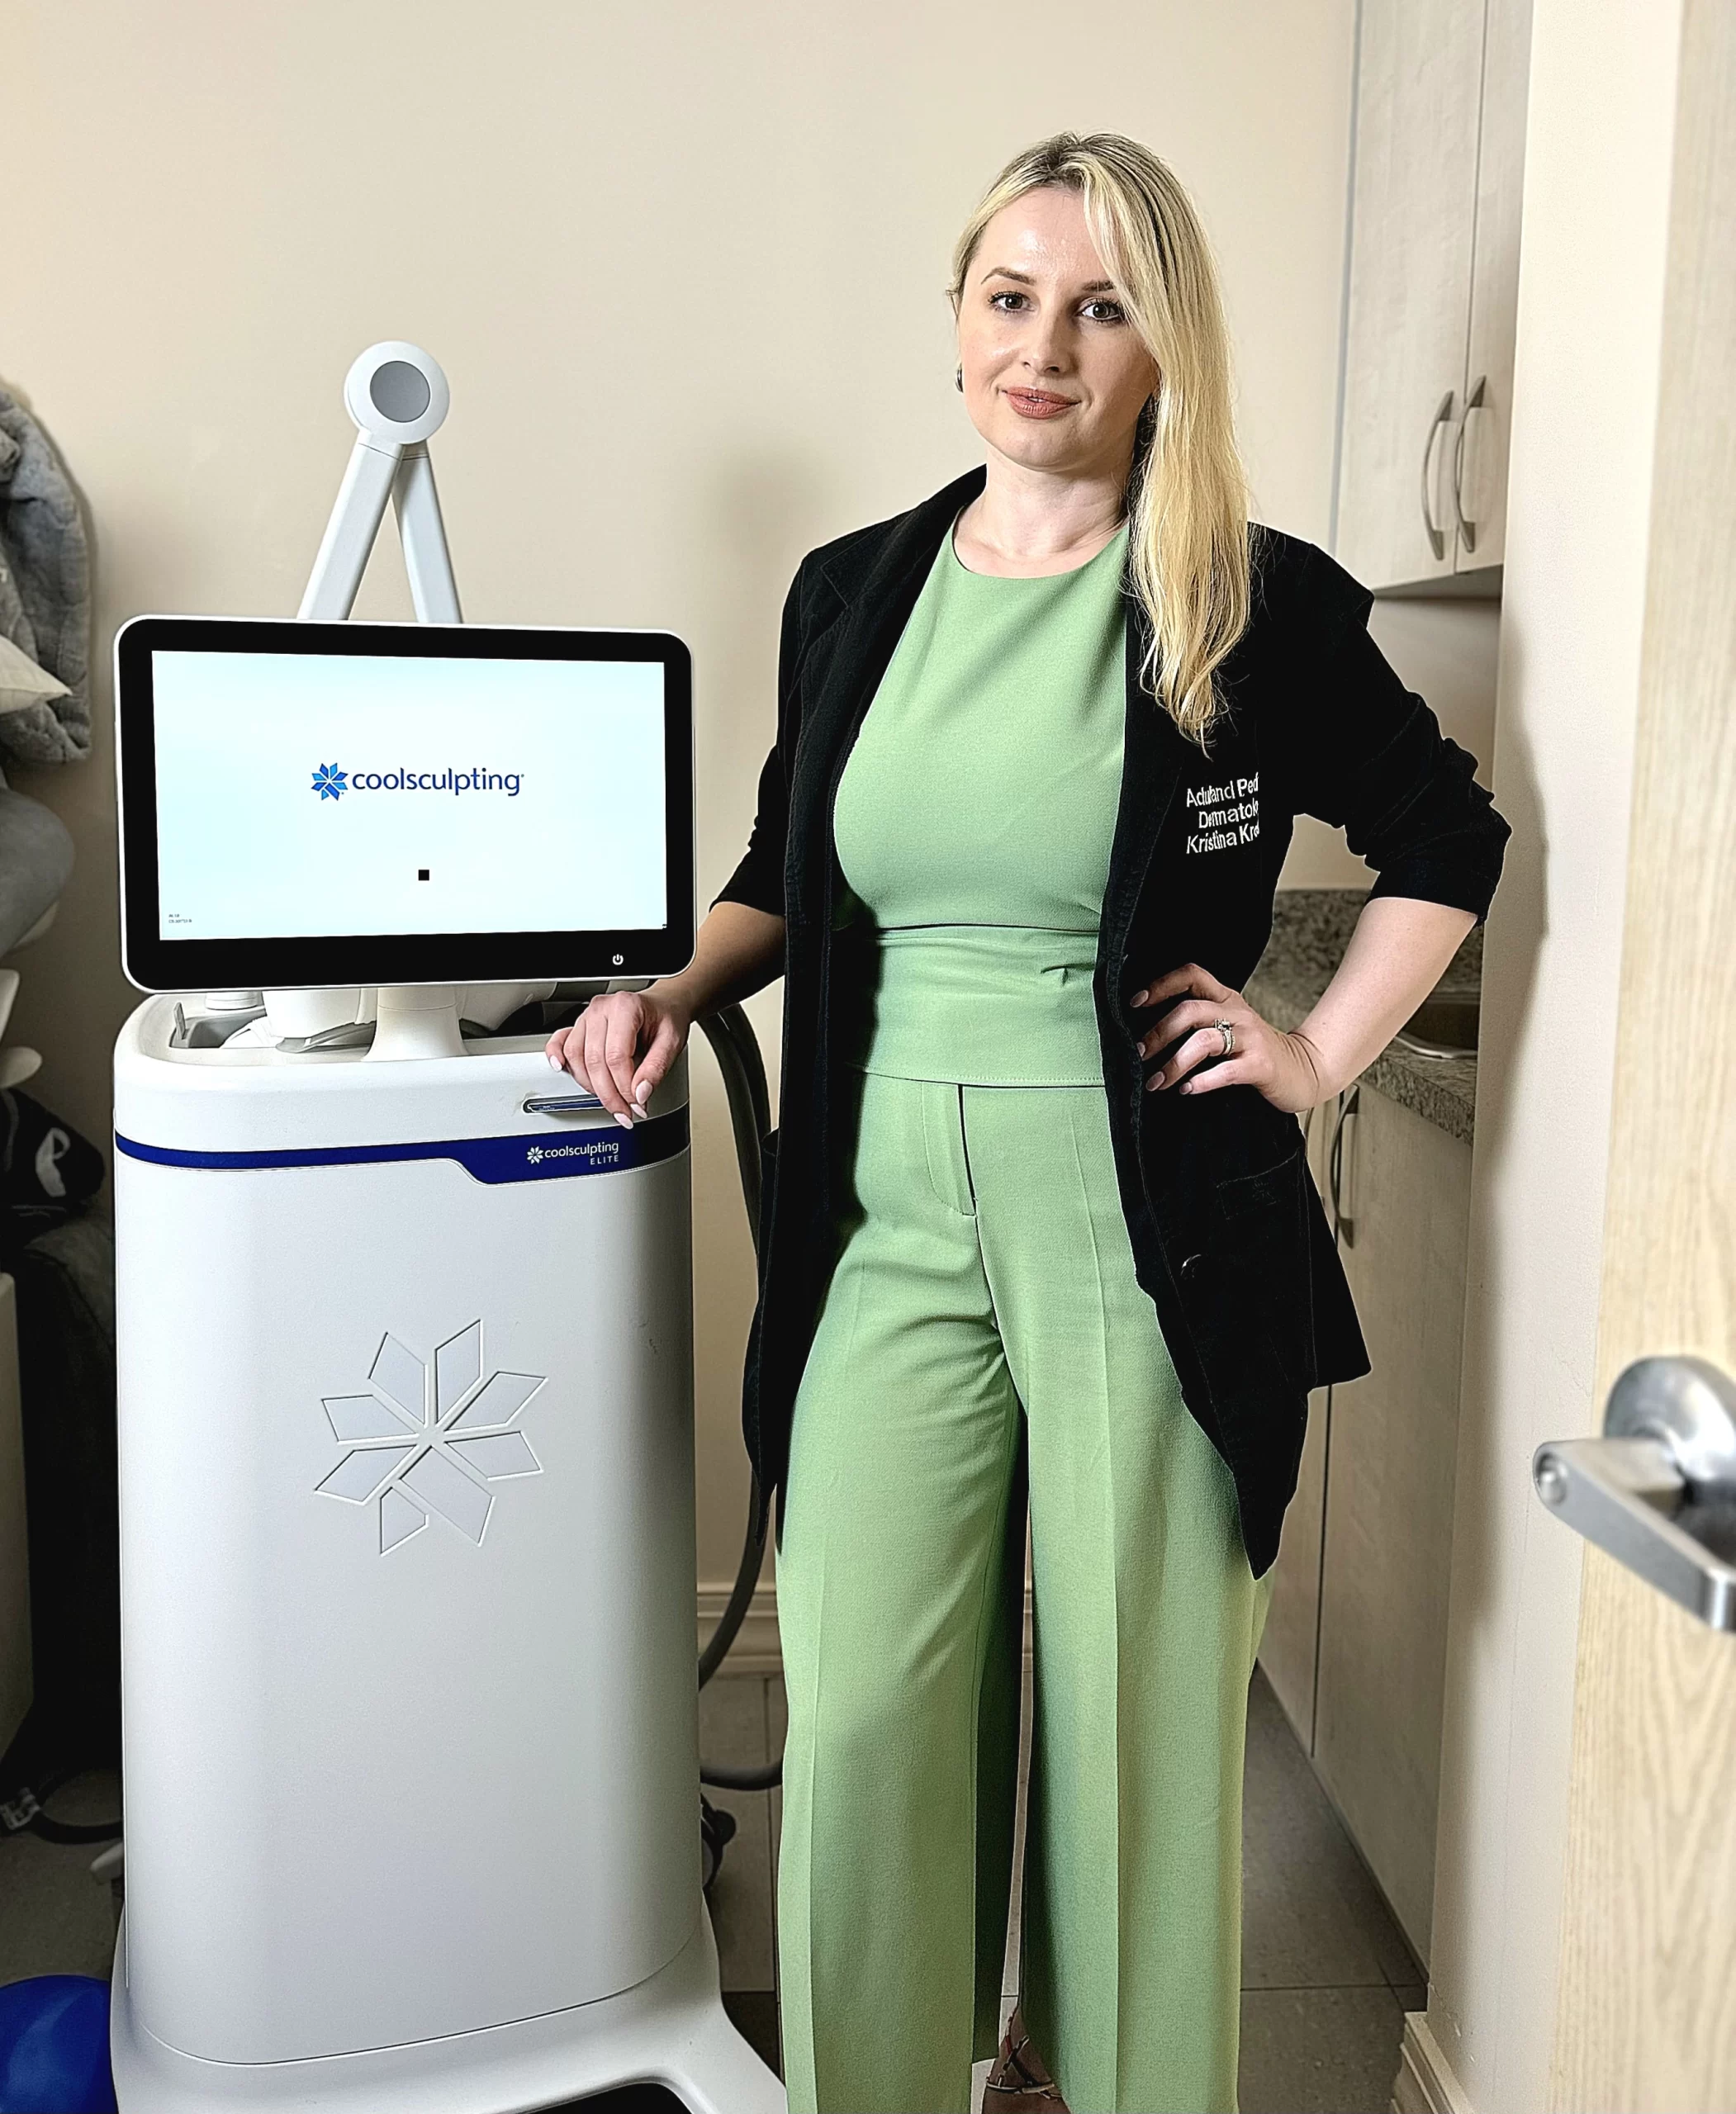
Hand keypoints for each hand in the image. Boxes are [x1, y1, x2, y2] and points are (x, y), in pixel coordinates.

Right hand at [545, 986, 693, 1128]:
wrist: (663, 1006)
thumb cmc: (666, 1018)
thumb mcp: (672, 1042)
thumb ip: (656, 1068)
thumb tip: (640, 1094)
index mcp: (625, 1007)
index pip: (616, 1056)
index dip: (624, 1087)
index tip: (636, 1104)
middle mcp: (602, 1009)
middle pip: (594, 1060)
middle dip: (609, 1094)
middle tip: (625, 1112)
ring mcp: (587, 1016)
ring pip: (575, 1056)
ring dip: (589, 1085)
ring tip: (610, 1100)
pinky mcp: (579, 1026)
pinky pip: (560, 1041)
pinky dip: (556, 1056)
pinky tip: (560, 1069)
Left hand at [1133, 963, 1326, 1113]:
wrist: (1303, 1070)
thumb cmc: (1255, 1051)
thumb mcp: (1229, 1025)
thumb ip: (1199, 1021)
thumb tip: (1147, 1033)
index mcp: (1226, 998)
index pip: (1192, 975)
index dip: (1161, 985)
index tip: (1135, 1002)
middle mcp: (1237, 1013)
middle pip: (1189, 1011)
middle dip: (1158, 1033)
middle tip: (1139, 1055)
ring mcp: (1250, 1038)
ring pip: (1204, 1041)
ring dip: (1173, 1063)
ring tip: (1156, 1082)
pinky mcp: (1260, 1065)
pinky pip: (1225, 1071)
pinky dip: (1201, 1081)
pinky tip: (1187, 1090)